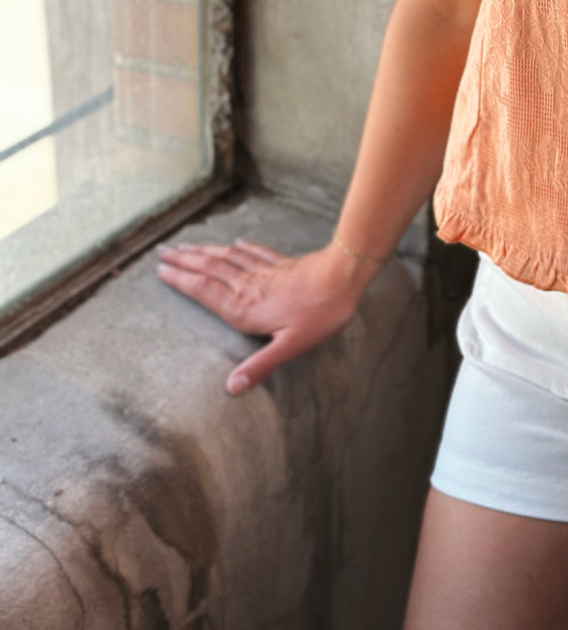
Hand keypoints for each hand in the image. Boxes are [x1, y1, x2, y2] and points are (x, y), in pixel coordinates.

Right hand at [155, 237, 372, 394]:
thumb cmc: (320, 314)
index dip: (181, 280)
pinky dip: (240, 247)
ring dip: (204, 251)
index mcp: (245, 307)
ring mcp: (264, 271)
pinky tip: (234, 241)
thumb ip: (260, 365)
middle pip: (209, 269)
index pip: (204, 290)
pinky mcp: (281, 263)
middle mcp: (249, 286)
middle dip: (183, 260)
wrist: (344, 277)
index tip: (161, 271)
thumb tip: (232, 387)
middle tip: (161, 251)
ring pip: (227, 257)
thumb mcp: (290, 346)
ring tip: (186, 245)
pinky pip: (254, 252)